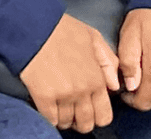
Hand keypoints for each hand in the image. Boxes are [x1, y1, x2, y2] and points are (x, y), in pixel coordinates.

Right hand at [20, 14, 118, 132]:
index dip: (97, 117)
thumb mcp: (94, 38)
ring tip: (59, 108)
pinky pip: (50, 120)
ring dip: (64, 119)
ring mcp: (63, 95)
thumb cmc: (63, 29)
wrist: (36, 26)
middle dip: (81, 121)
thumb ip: (108, 63)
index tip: (90, 110)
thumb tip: (114, 86)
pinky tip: (49, 108)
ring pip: (67, 123)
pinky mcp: (44, 97)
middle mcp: (82, 91)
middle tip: (74, 112)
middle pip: (86, 124)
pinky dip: (50, 118)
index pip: (104, 115)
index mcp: (96, 78)